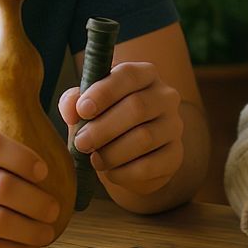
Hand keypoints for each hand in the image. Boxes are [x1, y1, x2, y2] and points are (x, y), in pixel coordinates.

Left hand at [58, 62, 183, 195]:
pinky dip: (124, 172)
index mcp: (144, 74)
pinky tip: (111, 172)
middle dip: (103, 128)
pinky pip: (150, 165)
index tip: (82, 110)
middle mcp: (165, 96)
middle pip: (137, 107)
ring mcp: (174, 125)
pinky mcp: (176, 155)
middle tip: (81, 143)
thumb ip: (74, 101)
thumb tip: (72, 109)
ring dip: (112, 152)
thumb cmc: (104, 120)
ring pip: (145, 138)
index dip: (104, 92)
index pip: (128, 75)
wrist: (127, 155)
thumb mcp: (86, 106)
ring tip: (94, 160)